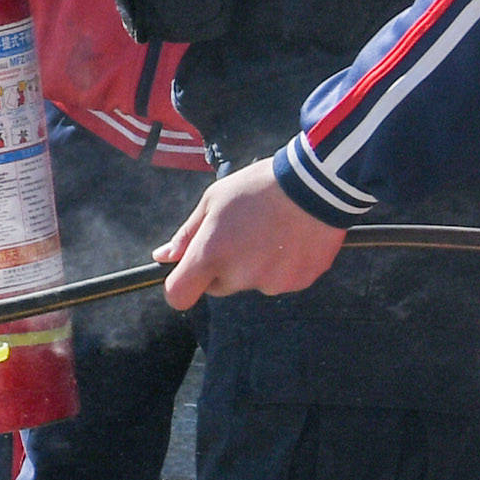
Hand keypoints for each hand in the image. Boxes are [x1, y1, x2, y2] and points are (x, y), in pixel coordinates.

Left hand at [157, 158, 349, 307]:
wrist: (316, 185)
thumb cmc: (257, 188)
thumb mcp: (212, 202)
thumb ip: (187, 235)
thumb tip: (163, 256)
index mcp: (211, 255)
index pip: (179, 295)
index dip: (180, 286)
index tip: (187, 273)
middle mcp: (240, 275)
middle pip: (218, 286)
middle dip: (222, 268)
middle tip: (241, 235)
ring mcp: (272, 282)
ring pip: (252, 282)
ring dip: (255, 266)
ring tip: (271, 231)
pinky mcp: (300, 282)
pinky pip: (282, 280)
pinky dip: (283, 265)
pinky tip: (291, 238)